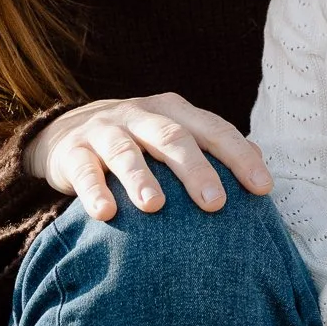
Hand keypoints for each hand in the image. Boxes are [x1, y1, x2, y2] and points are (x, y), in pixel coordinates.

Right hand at [24, 93, 271, 221]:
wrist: (64, 133)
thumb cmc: (137, 142)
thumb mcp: (172, 136)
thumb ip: (211, 146)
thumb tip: (261, 163)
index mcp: (174, 111)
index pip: (214, 129)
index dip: (239, 156)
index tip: (263, 188)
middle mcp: (141, 115)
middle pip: (173, 137)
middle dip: (195, 169)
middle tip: (215, 203)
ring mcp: (105, 130)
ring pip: (125, 151)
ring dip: (140, 178)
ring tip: (154, 206)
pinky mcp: (72, 152)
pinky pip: (84, 171)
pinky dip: (94, 191)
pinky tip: (105, 214)